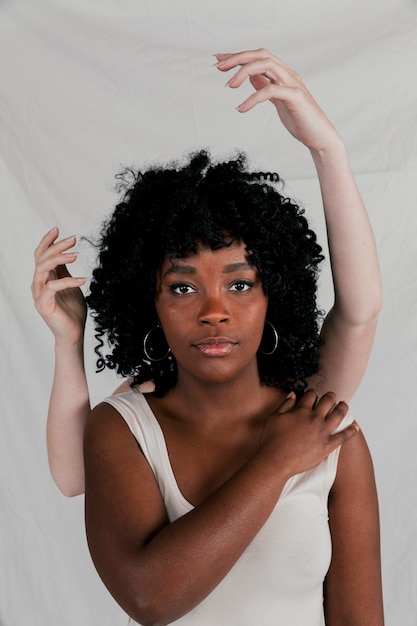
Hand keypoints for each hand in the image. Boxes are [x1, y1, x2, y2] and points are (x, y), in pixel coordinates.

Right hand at [32, 227, 86, 344]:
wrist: (73, 333)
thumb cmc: (72, 310)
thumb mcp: (70, 285)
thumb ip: (64, 271)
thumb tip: (66, 254)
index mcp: (44, 278)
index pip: (40, 254)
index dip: (47, 241)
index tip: (58, 229)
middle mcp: (38, 284)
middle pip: (41, 258)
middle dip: (57, 246)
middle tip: (73, 239)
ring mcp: (39, 294)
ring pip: (42, 269)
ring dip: (58, 259)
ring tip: (75, 255)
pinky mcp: (43, 304)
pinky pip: (52, 287)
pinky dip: (68, 281)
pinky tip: (82, 280)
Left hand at [215, 48, 341, 152]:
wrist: (320, 137)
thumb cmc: (300, 120)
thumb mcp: (278, 101)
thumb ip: (266, 86)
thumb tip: (250, 77)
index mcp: (283, 74)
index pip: (258, 57)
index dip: (238, 56)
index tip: (219, 59)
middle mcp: (288, 74)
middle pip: (260, 55)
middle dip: (237, 58)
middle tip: (218, 66)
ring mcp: (293, 84)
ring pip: (266, 65)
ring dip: (244, 71)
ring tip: (229, 85)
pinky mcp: (295, 97)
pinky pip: (270, 91)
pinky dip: (253, 97)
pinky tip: (241, 108)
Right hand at [259, 390, 358, 477]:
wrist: (276, 461)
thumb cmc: (272, 440)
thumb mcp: (275, 417)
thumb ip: (285, 404)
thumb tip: (293, 394)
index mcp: (301, 410)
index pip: (311, 395)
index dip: (313, 393)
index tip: (313, 395)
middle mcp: (314, 418)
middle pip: (328, 401)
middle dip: (330, 396)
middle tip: (332, 396)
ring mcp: (322, 432)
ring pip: (338, 415)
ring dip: (343, 407)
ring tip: (344, 405)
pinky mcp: (327, 446)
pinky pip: (343, 437)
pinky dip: (351, 430)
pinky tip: (356, 426)